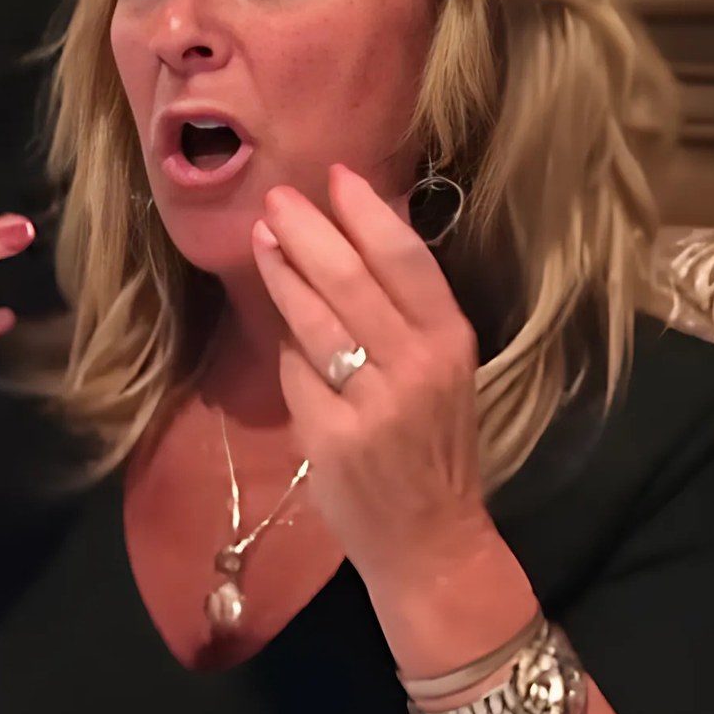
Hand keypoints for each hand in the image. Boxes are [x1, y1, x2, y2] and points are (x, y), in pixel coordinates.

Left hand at [251, 164, 493, 599]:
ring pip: (317, 320)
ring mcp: (374, 404)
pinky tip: (279, 326)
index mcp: (450, 342)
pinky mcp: (334, 438)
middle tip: (277, 197)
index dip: (367, 212)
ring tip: (262, 238)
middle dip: (308, 230)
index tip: (336, 174)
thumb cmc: (431, 449)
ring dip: (284, 273)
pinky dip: (287, 349)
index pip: (406, 260)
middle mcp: (418, 366)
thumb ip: (407, 315)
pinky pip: (299, 375)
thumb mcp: (441, 373)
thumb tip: (355, 240)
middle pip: (352, 279)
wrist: (430, 539)